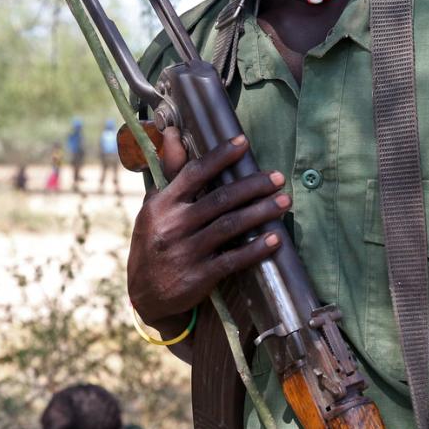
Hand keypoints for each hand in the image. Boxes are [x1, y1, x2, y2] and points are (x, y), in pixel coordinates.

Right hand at [127, 130, 290, 325]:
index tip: (244, 143)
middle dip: (252, 185)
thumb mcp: (153, 208)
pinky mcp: (198, 277)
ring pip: (230, 225)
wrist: (144, 294)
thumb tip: (173, 133)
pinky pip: (232, 259)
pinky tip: (274, 239)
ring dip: (261, 212)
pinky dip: (255, 249)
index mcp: (162, 205)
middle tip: (277, 178)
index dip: (220, 157)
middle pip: (220, 198)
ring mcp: (185, 252)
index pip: (193, 173)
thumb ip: (170, 174)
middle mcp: (173, 225)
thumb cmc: (153, 244)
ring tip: (284, 202)